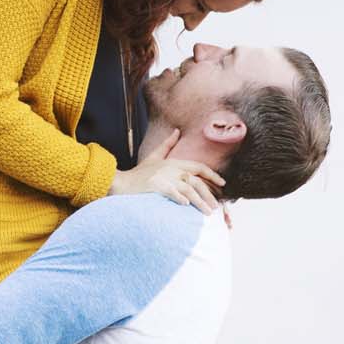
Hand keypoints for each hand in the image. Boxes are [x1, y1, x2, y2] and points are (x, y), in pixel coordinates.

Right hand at [109, 129, 226, 213]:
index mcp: (173, 162)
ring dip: (200, 201)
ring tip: (208, 213)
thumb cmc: (138, 174)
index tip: (222, 184)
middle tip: (216, 207)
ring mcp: (163, 177)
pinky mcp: (155, 185)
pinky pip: (171, 191)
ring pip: (188, 188)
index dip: (212, 175)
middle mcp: (171, 168)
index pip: (198, 167)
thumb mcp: (154, 157)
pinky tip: (187, 205)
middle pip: (196, 180)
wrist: (121, 183)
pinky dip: (180, 198)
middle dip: (209, 194)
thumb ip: (167, 145)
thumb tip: (176, 131)